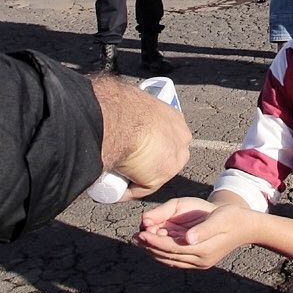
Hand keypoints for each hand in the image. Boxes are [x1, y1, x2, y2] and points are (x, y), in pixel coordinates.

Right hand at [92, 73, 190, 198]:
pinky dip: (125, 191)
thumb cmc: (120, 105)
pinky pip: (140, 189)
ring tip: (113, 176)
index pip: (165, 136)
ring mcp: (173, 160)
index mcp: (174, 118)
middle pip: (162, 156)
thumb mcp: (131, 100)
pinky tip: (111, 190)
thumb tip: (115, 109)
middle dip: (144, 164)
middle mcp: (181, 139)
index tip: (129, 147)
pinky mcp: (160, 178)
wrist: (118, 118)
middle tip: (120, 163)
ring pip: (151, 174)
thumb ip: (132, 107)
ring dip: (135, 178)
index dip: (148, 144)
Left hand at [135, 199, 257, 269]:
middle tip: (133, 237)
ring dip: (154, 251)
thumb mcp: (219, 219)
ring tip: (139, 241)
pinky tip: (154, 247)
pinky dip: (163, 254)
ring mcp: (200, 263)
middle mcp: (200, 260)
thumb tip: (187, 239)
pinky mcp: (200, 261)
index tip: (140, 234)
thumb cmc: (231, 218)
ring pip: (171, 260)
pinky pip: (177, 260)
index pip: (172, 248)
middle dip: (150, 247)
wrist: (246, 227)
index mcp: (204, 250)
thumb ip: (203, 229)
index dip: (155, 242)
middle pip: (169, 256)